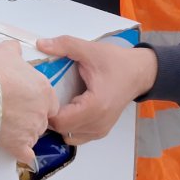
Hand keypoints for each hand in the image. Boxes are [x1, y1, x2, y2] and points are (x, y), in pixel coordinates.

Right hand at [0, 40, 58, 166]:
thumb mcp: (4, 51)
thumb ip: (14, 50)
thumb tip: (14, 49)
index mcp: (44, 90)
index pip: (49, 100)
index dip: (37, 99)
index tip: (26, 98)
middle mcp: (42, 112)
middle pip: (42, 118)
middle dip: (30, 116)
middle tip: (13, 109)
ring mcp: (31, 130)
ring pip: (33, 135)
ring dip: (24, 132)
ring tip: (7, 124)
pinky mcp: (19, 145)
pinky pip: (27, 154)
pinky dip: (23, 153)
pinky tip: (19, 149)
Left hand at [35, 36, 156, 144]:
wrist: (139, 72)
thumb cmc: (116, 62)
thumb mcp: (90, 50)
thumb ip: (65, 45)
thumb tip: (40, 44)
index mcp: (95, 106)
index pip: (60, 121)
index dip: (47, 109)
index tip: (41, 94)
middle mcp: (98, 123)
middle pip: (62, 130)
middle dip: (50, 115)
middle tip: (44, 97)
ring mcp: (100, 130)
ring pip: (69, 135)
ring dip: (59, 123)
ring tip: (55, 103)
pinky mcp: (101, 131)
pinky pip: (78, 136)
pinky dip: (69, 126)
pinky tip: (67, 110)